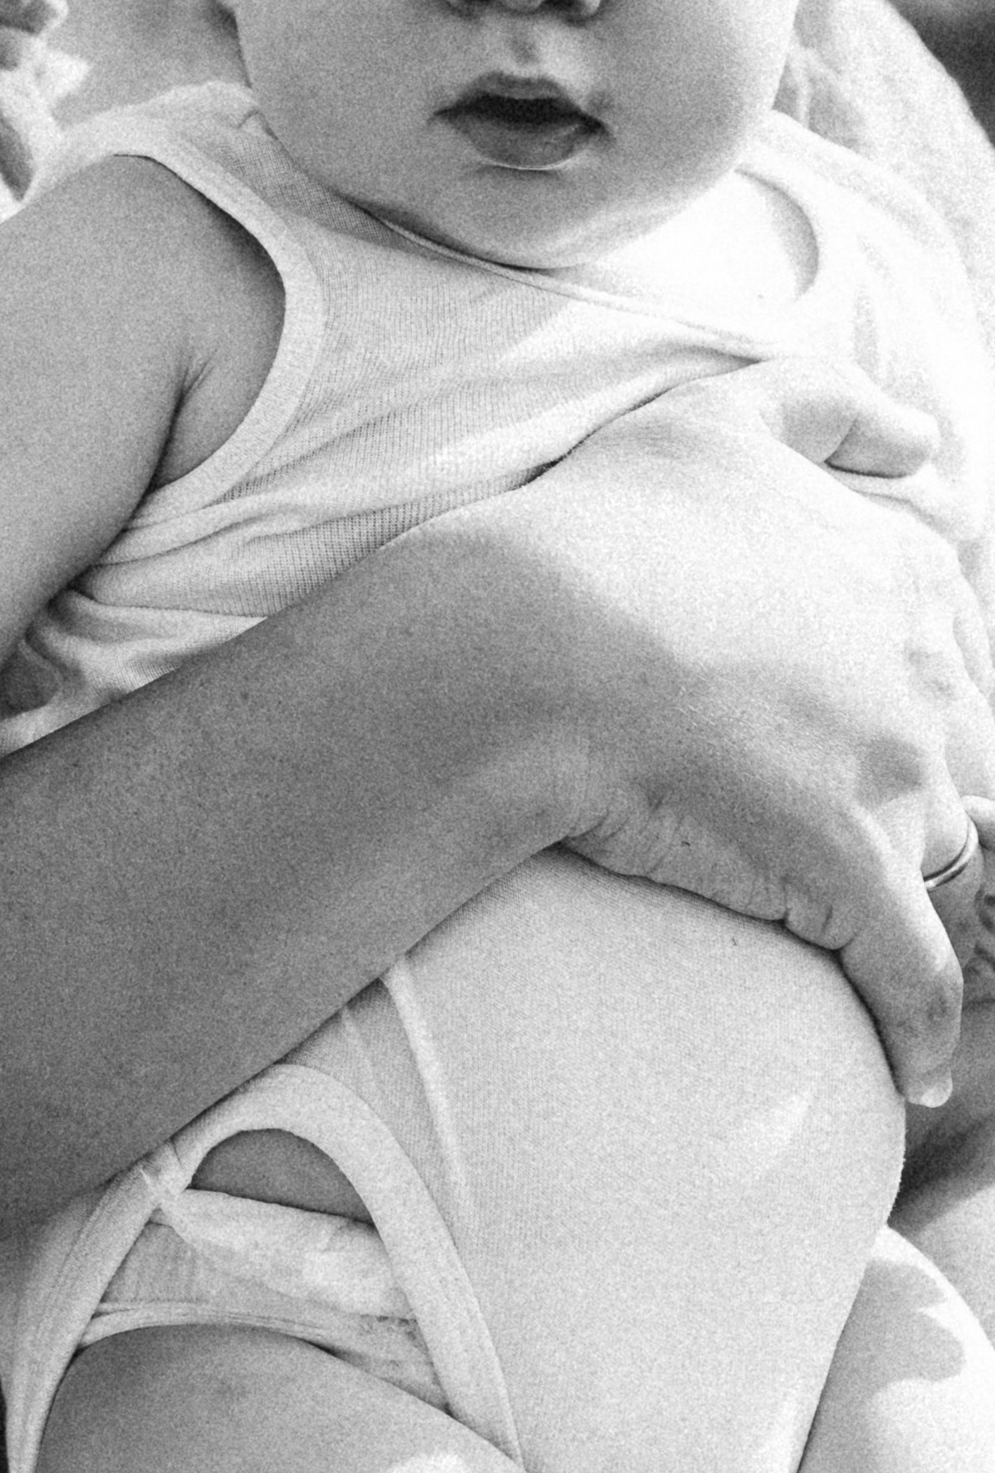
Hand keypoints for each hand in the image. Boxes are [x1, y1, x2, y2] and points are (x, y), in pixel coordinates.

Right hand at [492, 356, 994, 1104]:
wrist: (527, 642)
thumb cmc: (600, 528)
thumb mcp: (715, 413)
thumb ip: (823, 405)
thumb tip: (925, 437)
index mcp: (891, 561)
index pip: (932, 629)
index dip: (882, 674)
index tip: (821, 705)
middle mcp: (915, 664)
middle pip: (946, 742)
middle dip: (902, 779)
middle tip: (807, 798)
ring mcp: (891, 773)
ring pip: (939, 846)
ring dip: (902, 881)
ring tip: (843, 908)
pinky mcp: (846, 873)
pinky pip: (910, 972)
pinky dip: (915, 1024)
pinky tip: (913, 1068)